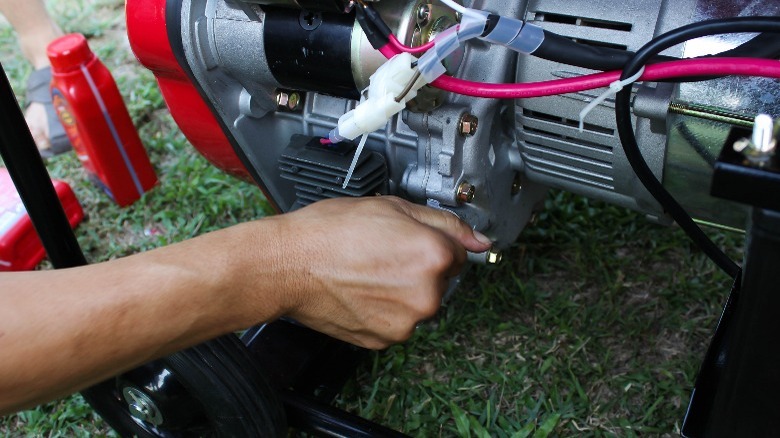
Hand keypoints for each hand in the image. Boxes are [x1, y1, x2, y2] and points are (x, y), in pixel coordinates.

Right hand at [268, 196, 491, 348]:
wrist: (288, 264)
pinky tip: (361, 292)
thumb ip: (443, 222)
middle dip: (418, 268)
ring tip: (367, 272)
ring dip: (402, 291)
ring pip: (418, 303)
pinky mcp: (386, 339)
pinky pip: (397, 322)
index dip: (431, 242)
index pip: (459, 252)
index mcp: (434, 255)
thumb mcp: (391, 207)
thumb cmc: (330, 232)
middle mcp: (427, 294)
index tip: (408, 241)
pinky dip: (384, 310)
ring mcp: (407, 321)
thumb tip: (479, 239)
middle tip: (381, 254)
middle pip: (440, 280)